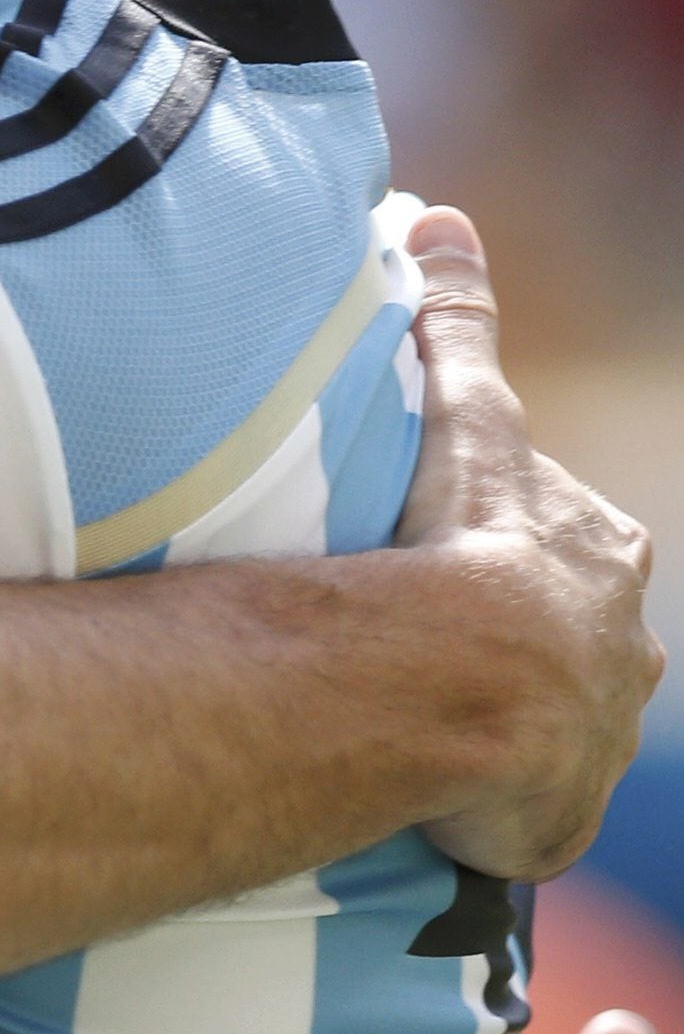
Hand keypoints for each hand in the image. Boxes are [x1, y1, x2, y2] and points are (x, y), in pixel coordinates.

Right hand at [398, 208, 663, 876]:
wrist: (474, 680)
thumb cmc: (466, 543)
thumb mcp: (464, 419)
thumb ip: (454, 322)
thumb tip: (437, 214)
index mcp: (598, 555)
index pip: (562, 539)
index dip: (504, 539)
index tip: (446, 545)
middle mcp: (618, 650)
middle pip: (572, 633)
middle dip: (515, 635)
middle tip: (421, 634)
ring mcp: (593, 740)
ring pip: (550, 725)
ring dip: (499, 726)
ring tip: (415, 721)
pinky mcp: (555, 819)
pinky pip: (517, 812)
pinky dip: (482, 807)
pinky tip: (429, 797)